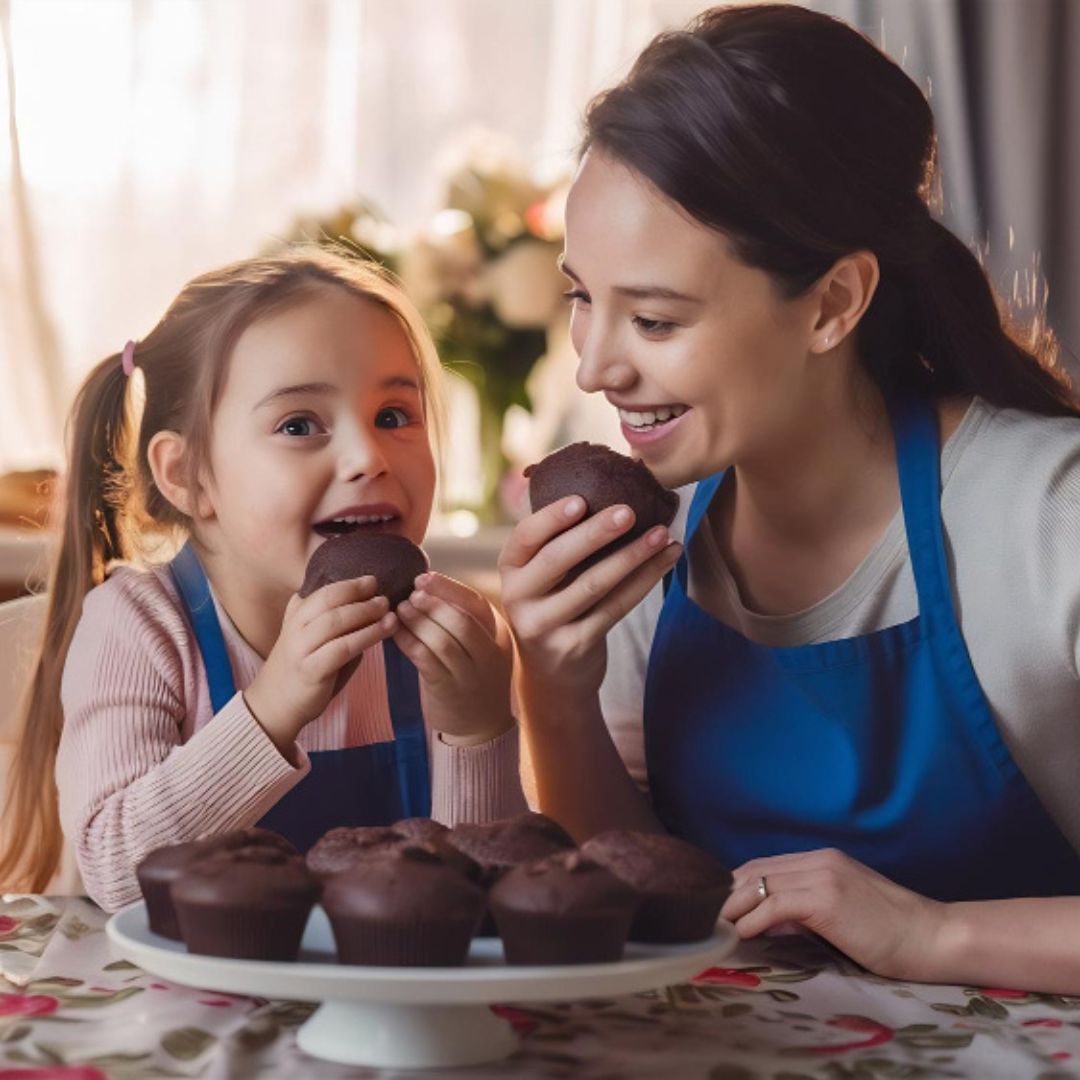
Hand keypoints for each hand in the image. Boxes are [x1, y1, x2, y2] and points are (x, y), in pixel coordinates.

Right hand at [244, 577, 396, 757]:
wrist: (275, 705)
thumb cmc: (304, 667)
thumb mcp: (314, 637)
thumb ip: (336, 621)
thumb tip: (373, 605)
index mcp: (296, 613)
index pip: (324, 590)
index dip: (350, 583)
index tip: (373, 581)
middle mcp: (295, 626)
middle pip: (329, 599)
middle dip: (358, 593)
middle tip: (383, 594)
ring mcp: (300, 648)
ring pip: (336, 621)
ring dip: (366, 613)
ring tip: (388, 611)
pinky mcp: (310, 669)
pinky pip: (342, 648)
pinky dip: (366, 636)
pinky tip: (383, 631)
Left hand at [393, 572, 513, 745]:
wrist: (481, 725)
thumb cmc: (473, 675)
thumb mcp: (480, 645)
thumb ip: (462, 619)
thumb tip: (426, 586)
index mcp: (499, 635)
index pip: (475, 604)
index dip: (448, 588)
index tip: (423, 578)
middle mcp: (489, 654)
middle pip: (461, 621)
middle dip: (432, 604)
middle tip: (410, 594)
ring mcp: (471, 674)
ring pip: (443, 641)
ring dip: (418, 622)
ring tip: (400, 609)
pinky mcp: (449, 690)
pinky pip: (426, 661)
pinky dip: (409, 643)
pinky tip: (396, 632)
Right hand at [499, 496, 680, 702]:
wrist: (552, 674)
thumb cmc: (554, 604)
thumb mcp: (541, 576)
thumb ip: (559, 540)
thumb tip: (608, 484)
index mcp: (510, 568)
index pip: (525, 537)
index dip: (551, 518)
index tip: (581, 500)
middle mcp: (519, 597)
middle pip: (558, 559)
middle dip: (596, 533)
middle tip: (629, 511)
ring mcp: (545, 625)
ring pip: (593, 585)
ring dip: (631, 556)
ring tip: (662, 534)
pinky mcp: (575, 646)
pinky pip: (615, 608)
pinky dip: (644, 581)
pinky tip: (667, 560)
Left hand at [721, 848, 948, 981]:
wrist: (933, 937)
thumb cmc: (891, 934)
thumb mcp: (841, 913)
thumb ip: (804, 909)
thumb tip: (764, 921)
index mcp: (822, 861)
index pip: (763, 867)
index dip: (734, 886)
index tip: (716, 908)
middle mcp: (819, 861)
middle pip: (755, 871)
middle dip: (725, 894)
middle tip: (705, 919)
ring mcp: (823, 876)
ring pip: (761, 884)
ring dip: (732, 907)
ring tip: (715, 928)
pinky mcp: (828, 899)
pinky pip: (777, 905)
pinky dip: (753, 919)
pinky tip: (741, 935)